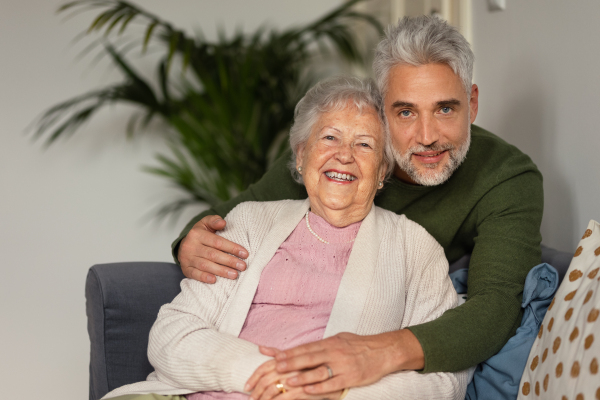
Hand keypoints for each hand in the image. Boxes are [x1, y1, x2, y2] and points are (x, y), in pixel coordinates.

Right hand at [178, 215, 248, 282]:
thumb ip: (214, 221)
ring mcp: (187, 258)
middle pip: (213, 255)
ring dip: (221, 271)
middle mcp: (190, 246)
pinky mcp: (185, 269)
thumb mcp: (205, 223)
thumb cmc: (200, 235)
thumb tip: (223, 222)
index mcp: (197, 234)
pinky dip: (204, 277)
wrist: (182, 246)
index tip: (245, 254)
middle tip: (242, 266)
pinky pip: (194, 274)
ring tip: (234, 275)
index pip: (217, 242)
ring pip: (205, 265)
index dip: (232, 248)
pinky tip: (215, 280)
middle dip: (229, 261)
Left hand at [266, 331, 423, 395]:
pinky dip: (320, 388)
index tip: (275, 356)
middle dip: (291, 363)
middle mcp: (334, 352)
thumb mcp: (340, 339)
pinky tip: (308, 391)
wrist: (383, 351)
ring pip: (319, 371)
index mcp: (330, 342)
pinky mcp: (351, 377)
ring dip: (302, 377)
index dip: (290, 352)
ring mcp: (343, 365)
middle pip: (309, 358)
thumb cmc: (359, 345)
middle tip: (276, 368)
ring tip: (287, 381)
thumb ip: (322, 344)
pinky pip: (333, 383)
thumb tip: (304, 347)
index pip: (306, 347)